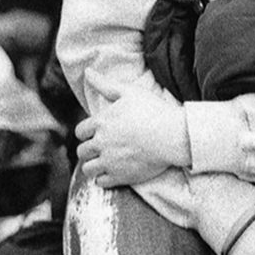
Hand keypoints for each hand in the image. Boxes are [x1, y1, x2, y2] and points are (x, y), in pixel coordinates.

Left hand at [76, 89, 190, 187]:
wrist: (173, 135)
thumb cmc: (153, 111)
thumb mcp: (129, 92)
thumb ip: (105, 84)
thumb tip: (87, 72)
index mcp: (101, 122)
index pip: (80, 132)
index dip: (87, 133)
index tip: (98, 134)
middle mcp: (101, 142)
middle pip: (82, 151)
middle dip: (90, 150)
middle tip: (102, 148)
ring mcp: (110, 161)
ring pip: (88, 169)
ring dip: (94, 166)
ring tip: (105, 162)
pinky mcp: (120, 176)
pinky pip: (101, 182)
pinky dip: (104, 179)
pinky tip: (114, 172)